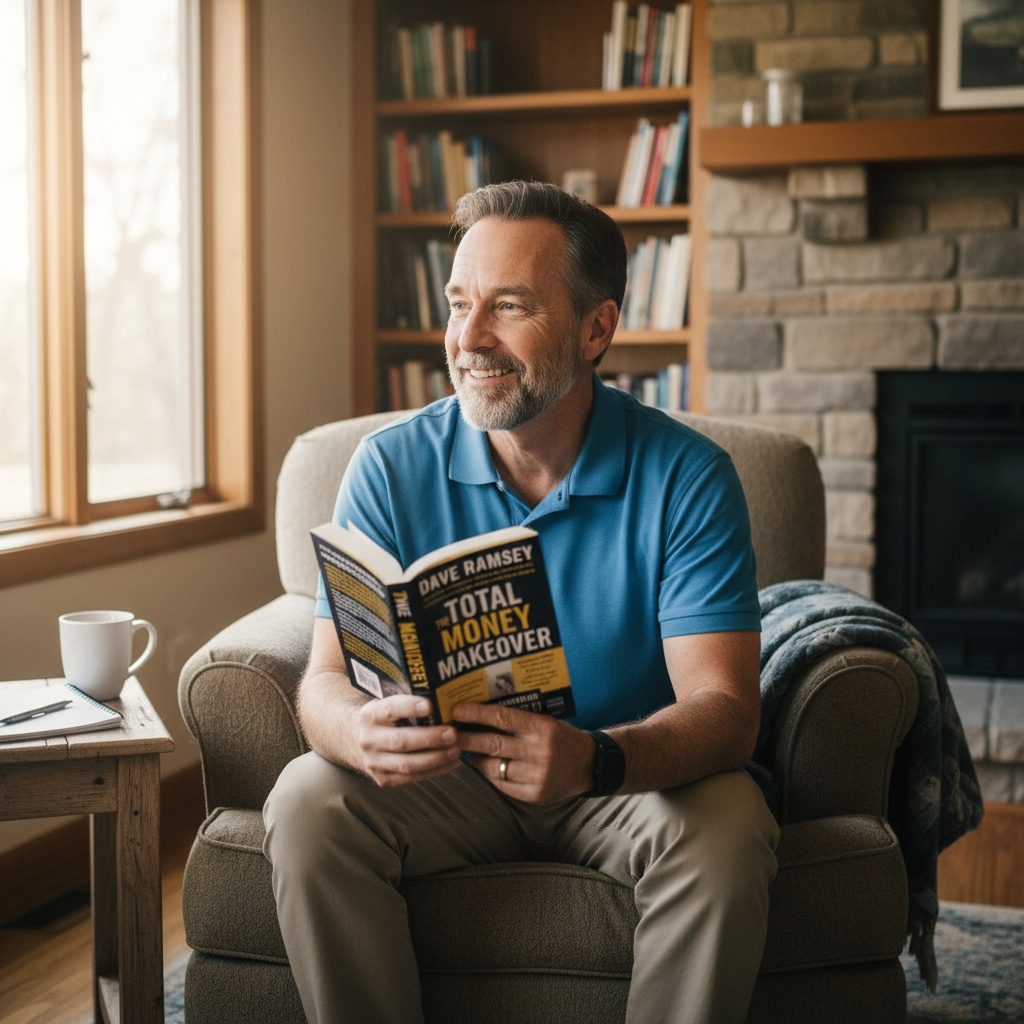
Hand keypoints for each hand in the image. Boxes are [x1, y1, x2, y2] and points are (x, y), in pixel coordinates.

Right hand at [353, 695, 461, 786]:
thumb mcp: (388, 703)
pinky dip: (436, 770)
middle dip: (430, 738)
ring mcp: (374, 763)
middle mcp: (368, 740)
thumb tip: (444, 695)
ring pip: (408, 764)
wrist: (358, 740)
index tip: (430, 705)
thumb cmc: (385, 717)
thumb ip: (409, 700)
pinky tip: (452, 762)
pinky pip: (412, 778)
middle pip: (401, 741)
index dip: (409, 707)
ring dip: (437, 758)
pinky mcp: (383, 780)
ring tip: (457, 749)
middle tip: (453, 733)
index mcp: (369, 715)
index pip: (389, 709)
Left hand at [452, 702, 593, 803]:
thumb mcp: (545, 721)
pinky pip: (503, 785)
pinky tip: (486, 767)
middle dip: (466, 738)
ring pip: (494, 767)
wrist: (590, 764)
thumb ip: (517, 720)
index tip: (456, 710)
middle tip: (449, 734)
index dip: (476, 714)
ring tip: (467, 751)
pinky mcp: (535, 794)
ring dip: (477, 759)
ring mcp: (537, 775)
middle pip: (493, 744)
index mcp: (542, 727)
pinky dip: (491, 775)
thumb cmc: (561, 738)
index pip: (502, 718)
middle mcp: (539, 751)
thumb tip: (480, 716)